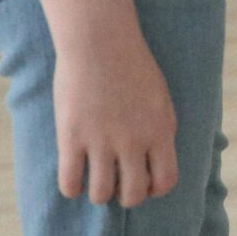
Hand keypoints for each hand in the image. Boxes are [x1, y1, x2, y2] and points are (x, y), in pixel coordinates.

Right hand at [36, 0, 178, 206]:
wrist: (100, 40)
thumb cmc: (131, 65)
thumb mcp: (159, 98)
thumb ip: (159, 130)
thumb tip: (154, 162)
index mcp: (161, 130)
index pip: (166, 182)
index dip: (154, 189)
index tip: (143, 181)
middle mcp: (134, 141)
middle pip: (134, 195)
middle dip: (126, 195)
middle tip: (117, 182)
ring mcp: (102, 141)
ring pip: (101, 195)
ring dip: (98, 192)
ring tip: (94, 178)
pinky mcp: (72, 137)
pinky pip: (70, 183)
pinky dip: (72, 188)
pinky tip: (73, 174)